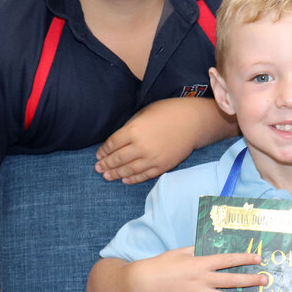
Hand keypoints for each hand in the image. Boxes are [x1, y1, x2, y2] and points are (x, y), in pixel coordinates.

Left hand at [95, 98, 235, 183]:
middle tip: (98, 168)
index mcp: (134, 130)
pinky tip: (125, 179)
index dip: (103, 150)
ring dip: (115, 173)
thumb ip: (130, 126)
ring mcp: (152, 158)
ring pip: (128, 170)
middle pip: (118, 159)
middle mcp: (141, 147)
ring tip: (107, 176)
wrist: (194, 121)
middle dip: (106, 164)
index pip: (112, 144)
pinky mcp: (162, 166)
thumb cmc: (169, 112)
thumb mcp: (144, 113)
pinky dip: (133, 179)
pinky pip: (144, 175)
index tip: (98, 154)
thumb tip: (118, 140)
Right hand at [131, 246, 267, 291]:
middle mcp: (203, 279)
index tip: (259, 258)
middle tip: (265, 280)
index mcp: (201, 263)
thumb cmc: (163, 263)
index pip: (228, 260)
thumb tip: (212, 246)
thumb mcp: (182, 251)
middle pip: (231, 280)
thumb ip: (198, 249)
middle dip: (250, 280)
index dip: (244, 259)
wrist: (145, 281)